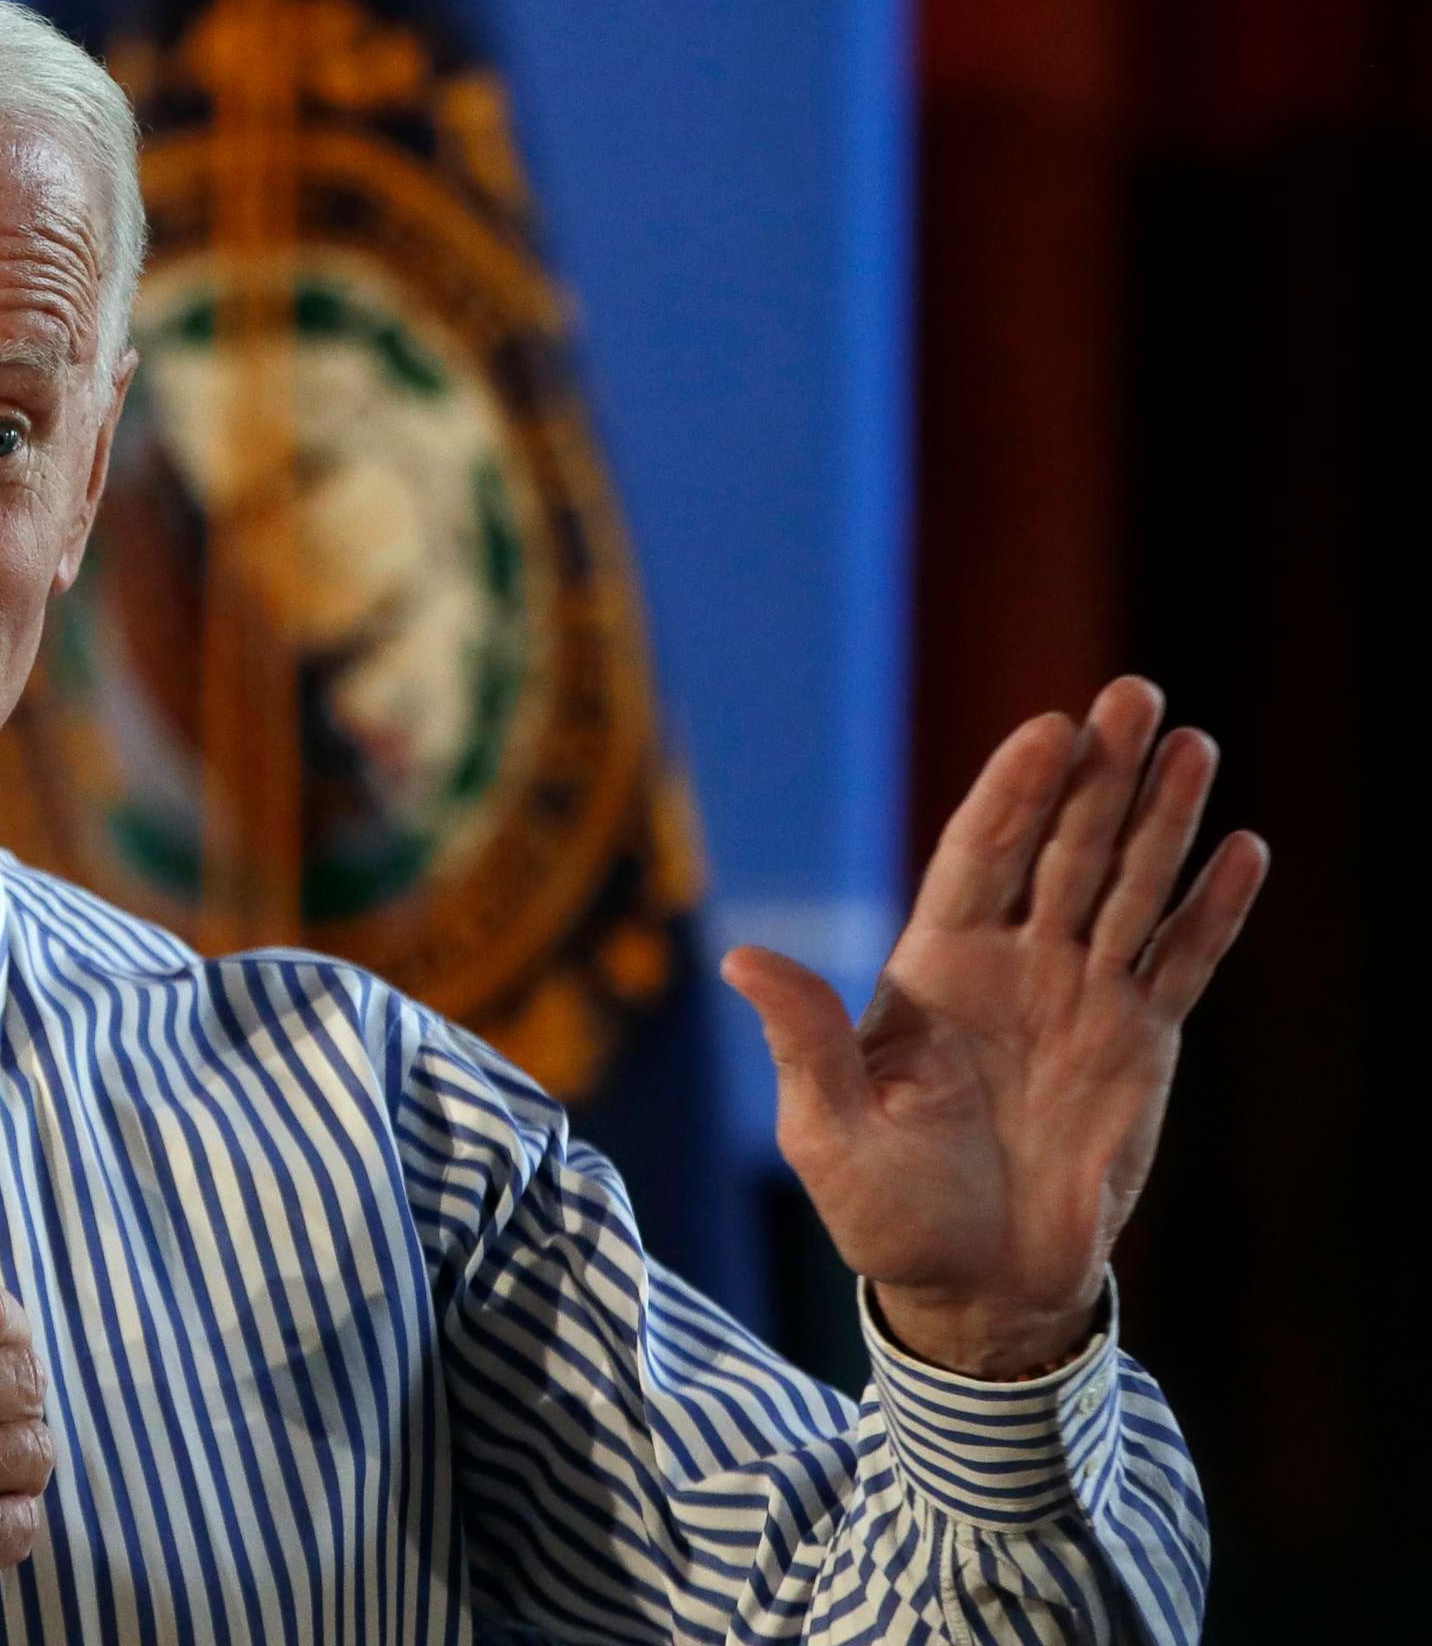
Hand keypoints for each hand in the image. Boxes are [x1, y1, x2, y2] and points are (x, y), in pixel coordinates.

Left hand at [722, 677, 1268, 1377]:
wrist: (976, 1286)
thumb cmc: (885, 1211)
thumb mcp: (827, 1129)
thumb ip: (806, 1040)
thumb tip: (738, 959)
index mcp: (933, 967)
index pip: (979, 854)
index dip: (1013, 791)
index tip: (1049, 728)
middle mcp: (1012, 965)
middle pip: (1063, 848)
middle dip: (1097, 773)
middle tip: (1134, 692)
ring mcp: (1081, 998)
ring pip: (1130, 888)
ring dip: (1162, 818)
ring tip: (1192, 743)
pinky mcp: (1140, 1045)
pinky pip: (1181, 963)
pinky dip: (1212, 911)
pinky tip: (1241, 849)